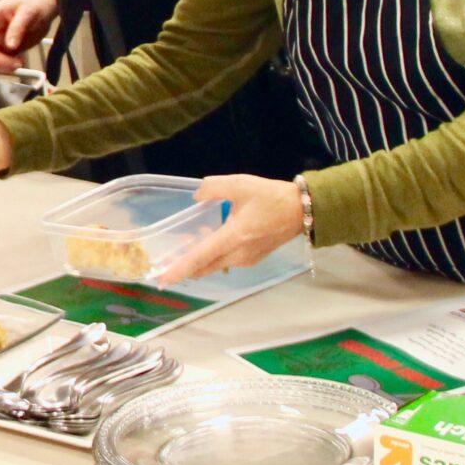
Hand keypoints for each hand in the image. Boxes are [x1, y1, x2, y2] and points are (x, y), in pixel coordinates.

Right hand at [0, 0, 59, 71]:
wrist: (45, 10)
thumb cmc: (35, 5)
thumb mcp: (28, 12)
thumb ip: (18, 27)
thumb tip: (10, 45)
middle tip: (6, 63)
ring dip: (0, 64)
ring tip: (18, 63)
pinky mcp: (6, 49)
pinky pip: (1, 61)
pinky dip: (7, 65)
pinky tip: (20, 62)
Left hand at [161, 175, 306, 283]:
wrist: (302, 210)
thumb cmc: (271, 197)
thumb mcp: (240, 184)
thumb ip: (213, 188)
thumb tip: (197, 197)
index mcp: (233, 237)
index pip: (200, 257)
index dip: (179, 269)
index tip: (162, 279)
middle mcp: (238, 255)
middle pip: (204, 267)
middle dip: (183, 269)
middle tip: (164, 267)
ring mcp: (246, 260)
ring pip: (215, 265)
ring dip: (199, 260)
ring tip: (185, 247)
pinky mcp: (252, 259)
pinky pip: (226, 261)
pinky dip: (213, 256)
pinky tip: (209, 241)